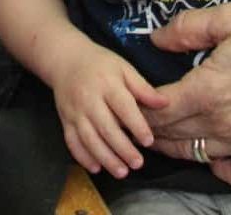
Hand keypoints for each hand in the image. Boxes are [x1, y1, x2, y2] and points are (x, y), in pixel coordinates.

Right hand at [48, 39, 165, 178]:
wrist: (65, 59)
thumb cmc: (100, 65)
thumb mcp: (123, 68)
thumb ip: (143, 87)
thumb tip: (165, 104)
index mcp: (106, 83)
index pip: (123, 107)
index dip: (136, 125)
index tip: (149, 141)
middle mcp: (88, 98)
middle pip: (105, 127)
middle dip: (122, 148)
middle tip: (138, 163)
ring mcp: (74, 111)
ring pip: (88, 138)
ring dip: (105, 158)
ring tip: (122, 172)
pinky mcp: (64, 120)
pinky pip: (71, 141)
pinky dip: (83, 157)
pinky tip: (96, 167)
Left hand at [146, 0, 230, 189]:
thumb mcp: (224, 17)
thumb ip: (184, 30)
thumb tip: (154, 40)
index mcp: (208, 91)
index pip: (159, 111)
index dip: (138, 106)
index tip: (129, 99)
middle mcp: (226, 124)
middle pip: (172, 134)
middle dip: (149, 126)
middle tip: (135, 115)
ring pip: (197, 154)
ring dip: (174, 145)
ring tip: (162, 131)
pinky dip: (220, 168)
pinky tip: (211, 149)